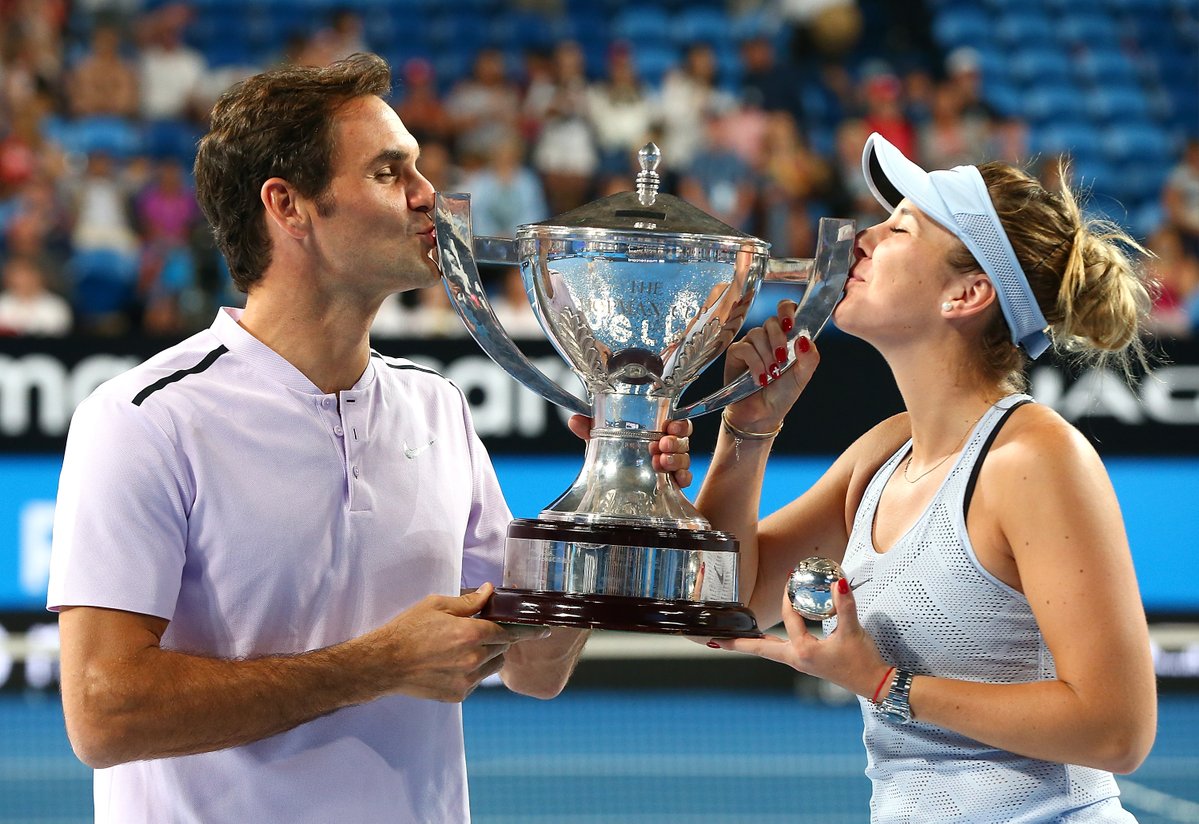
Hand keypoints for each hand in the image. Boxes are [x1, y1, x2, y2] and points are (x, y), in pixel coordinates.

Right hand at [369, 583, 548, 702]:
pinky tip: (455, 662)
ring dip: (489, 655)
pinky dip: (474, 671)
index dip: (529, 630)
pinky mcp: (457, 695)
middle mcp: (472, 660)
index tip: (544, 630)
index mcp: (469, 634)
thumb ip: (469, 602)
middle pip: (503, 648)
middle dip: (500, 638)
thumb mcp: (437, 605)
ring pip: (493, 666)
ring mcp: (466, 681)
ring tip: (467, 646)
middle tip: (484, 629)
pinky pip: (478, 681)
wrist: (384, 663)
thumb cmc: (407, 630)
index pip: (510, 632)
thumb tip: (490, 592)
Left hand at [568, 415, 693, 488]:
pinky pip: (685, 480)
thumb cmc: (614, 462)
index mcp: (655, 435)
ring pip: (685, 459)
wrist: (613, 494)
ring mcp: (670, 469)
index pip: (677, 426)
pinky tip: (675, 480)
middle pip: (683, 441)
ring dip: (675, 459)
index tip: (670, 426)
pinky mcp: (672, 488)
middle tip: (661, 445)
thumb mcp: (601, 444)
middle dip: (675, 442)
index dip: (679, 425)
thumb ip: (590, 430)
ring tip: (659, 461)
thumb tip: (574, 420)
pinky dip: (683, 478)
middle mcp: (666, 450)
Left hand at [708, 577, 889, 700]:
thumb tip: (838, 582)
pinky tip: (763, 639)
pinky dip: (766, 644)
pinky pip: (779, 651)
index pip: (788, 618)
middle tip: (710, 639)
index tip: (790, 579)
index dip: (788, 597)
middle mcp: (796, 659)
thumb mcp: (853, 631)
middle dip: (735, 642)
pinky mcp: (806, 663)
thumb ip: (845, 605)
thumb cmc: (862, 661)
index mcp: (803, 651)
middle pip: (758, 648)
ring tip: (728, 638)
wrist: (875, 684)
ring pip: (767, 650)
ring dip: (749, 642)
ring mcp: (800, 663)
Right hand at [722, 300, 818, 431]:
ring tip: (771, 375)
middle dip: (778, 339)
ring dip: (767, 356)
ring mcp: (751, 343)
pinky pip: (744, 348)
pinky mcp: (736, 353)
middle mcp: (768, 337)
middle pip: (771, 321)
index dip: (787, 310)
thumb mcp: (803, 376)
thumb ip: (809, 357)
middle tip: (782, 360)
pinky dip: (755, 363)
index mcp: (786, 337)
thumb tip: (804, 339)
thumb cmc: (783, 393)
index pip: (786, 310)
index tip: (790, 324)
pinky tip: (759, 378)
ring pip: (757, 334)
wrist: (763, 414)